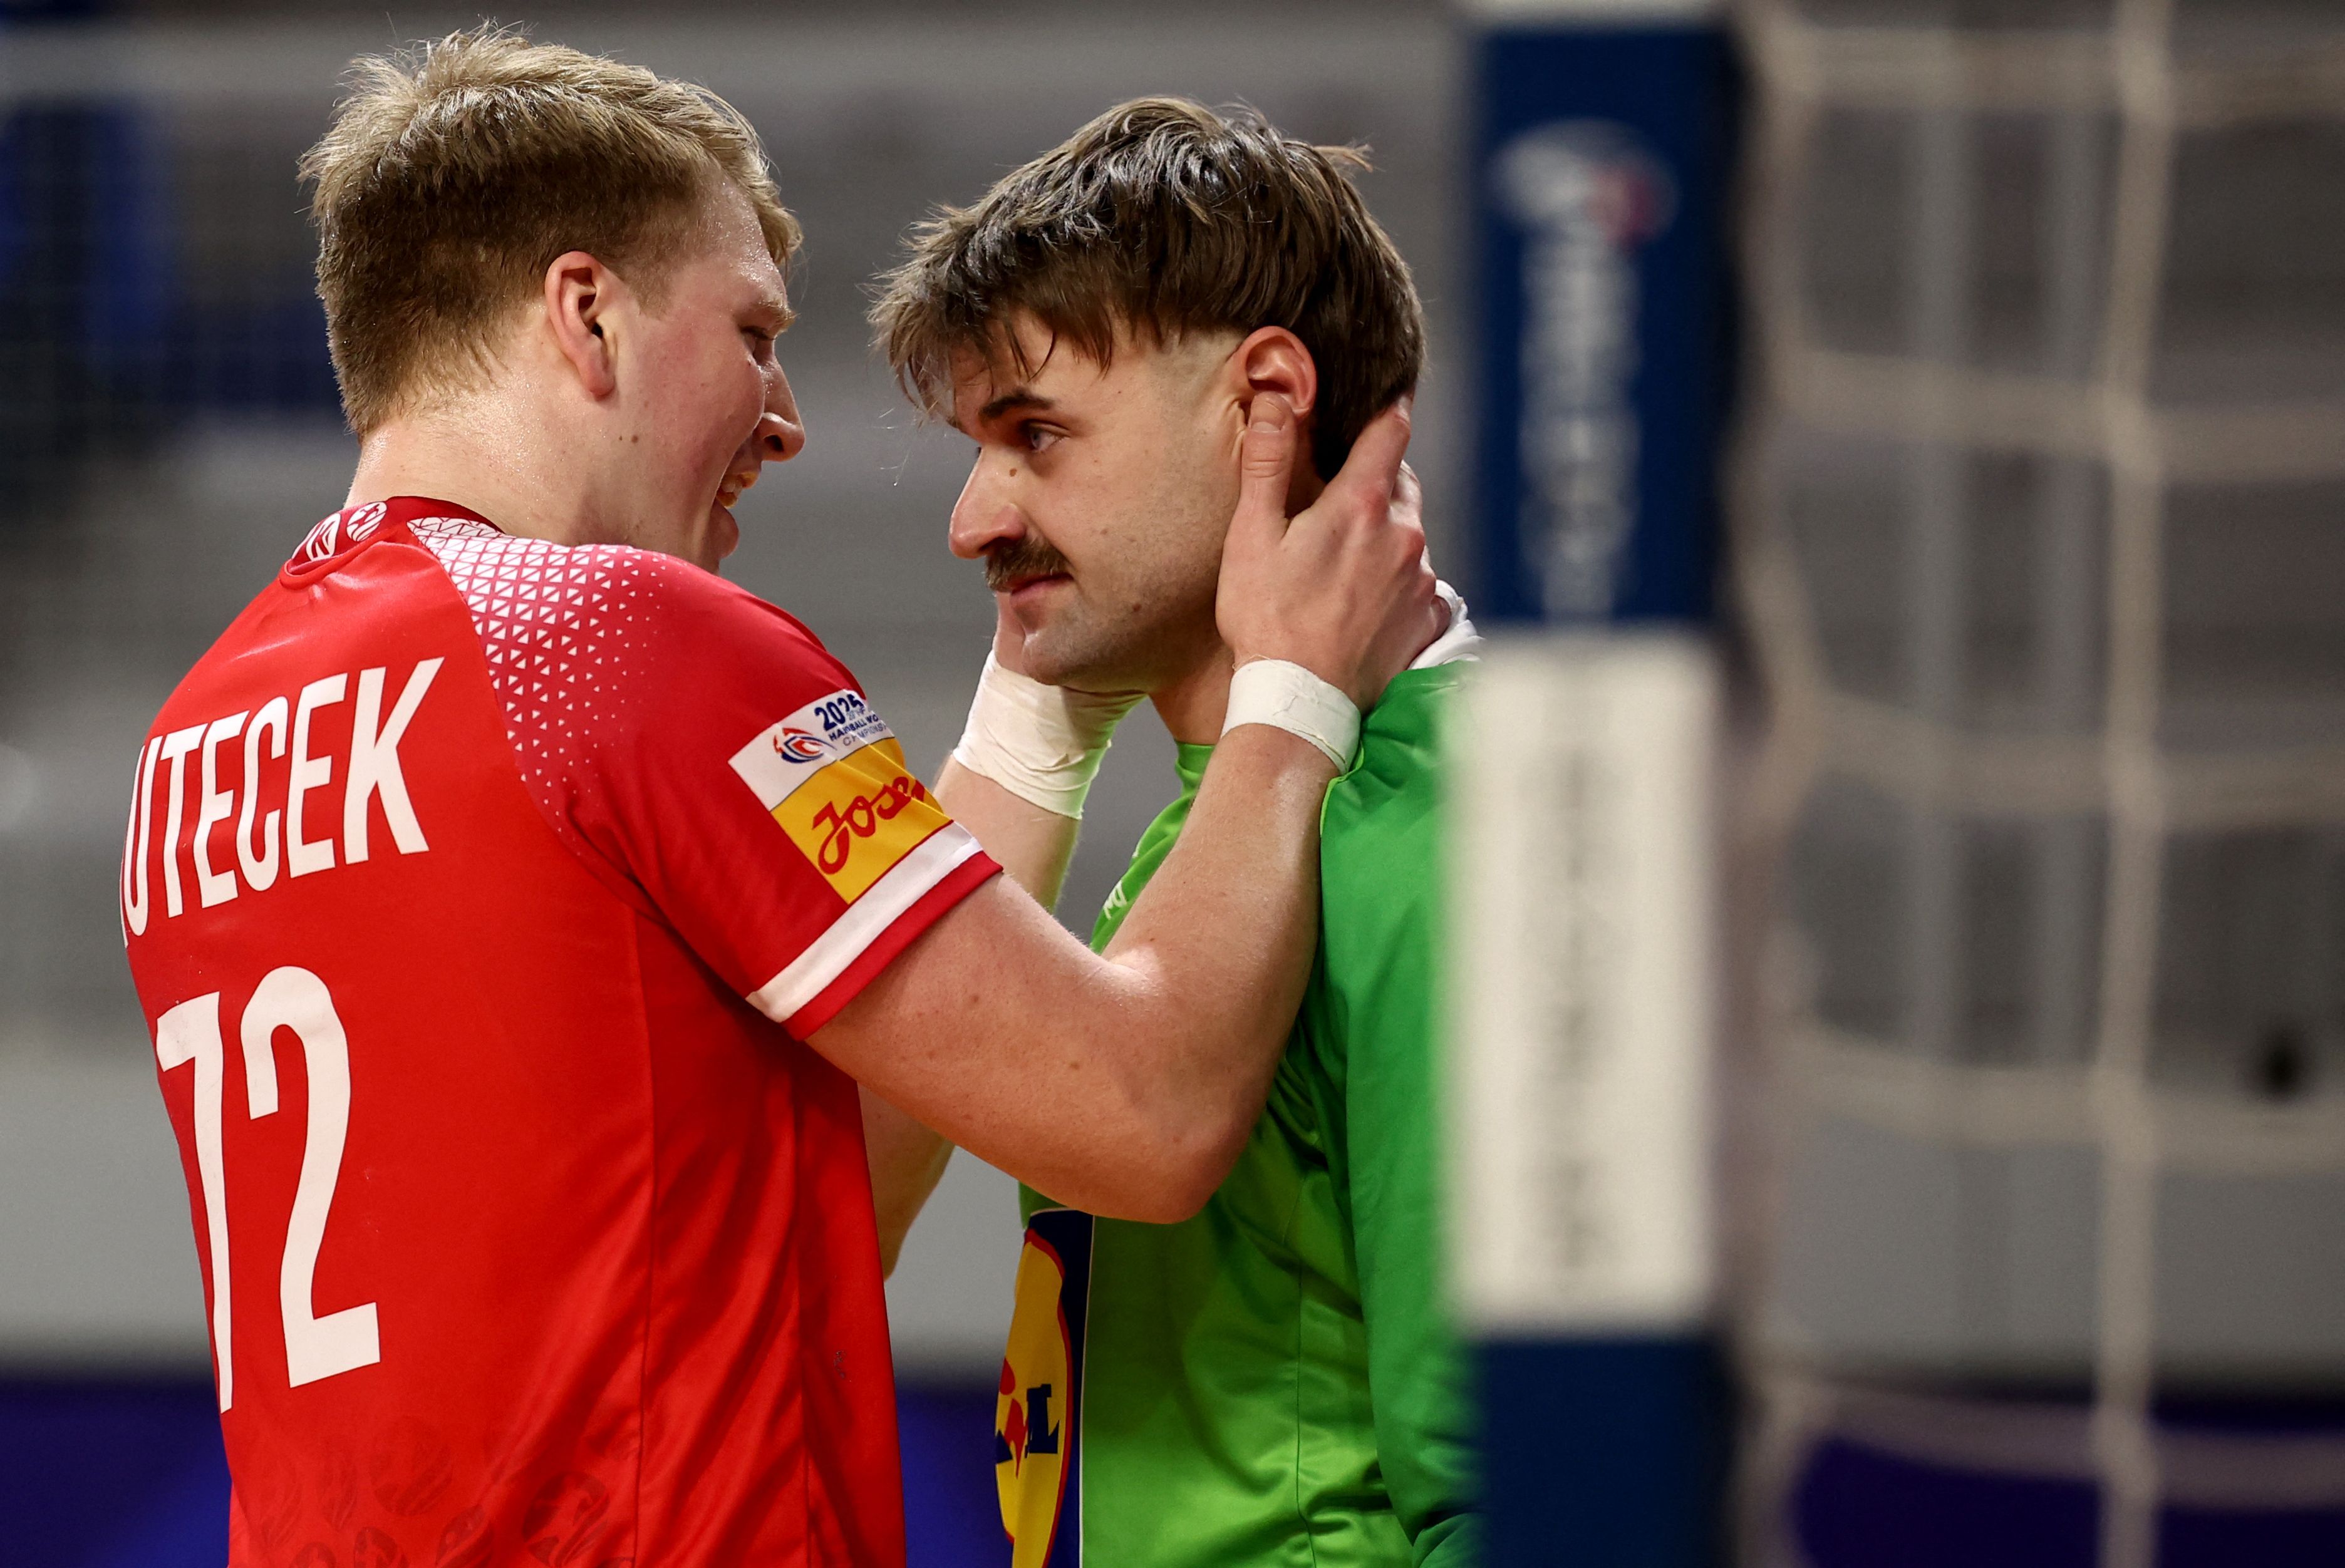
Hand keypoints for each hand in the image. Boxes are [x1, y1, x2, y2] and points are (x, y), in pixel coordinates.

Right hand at [1216, 394, 1440, 711]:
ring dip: (1386, 535)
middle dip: (1376, 480)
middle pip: (1402, 483)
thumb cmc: (1267, 622)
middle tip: (1339, 498)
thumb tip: (1276, 399)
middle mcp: (1404, 536)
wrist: (1301, 705)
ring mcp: (1422, 580)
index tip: (1384, 397)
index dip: (1387, 408)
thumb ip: (1267, 464)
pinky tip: (1365, 602)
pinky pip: (1423, 584)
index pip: (1391, 430)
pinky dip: (1400, 583)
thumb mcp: (1251, 537)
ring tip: (1344, 563)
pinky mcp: (1428, 619)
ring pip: (1411, 534)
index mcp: (1360, 506)